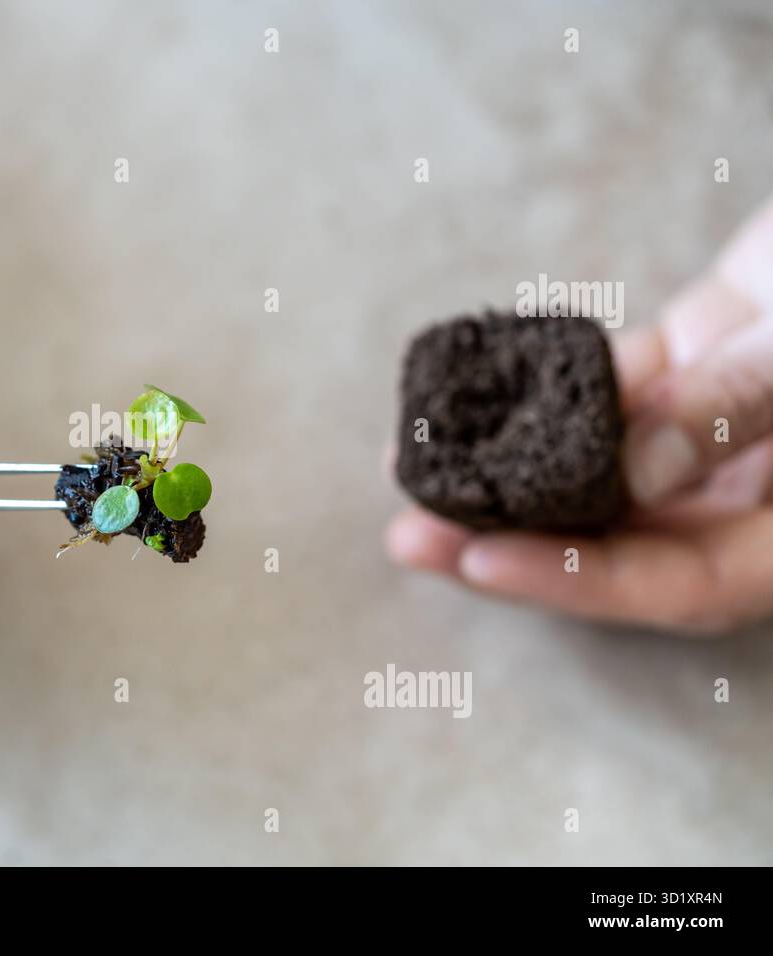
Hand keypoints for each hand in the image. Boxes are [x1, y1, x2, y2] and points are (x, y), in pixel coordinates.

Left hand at [388, 195, 772, 635]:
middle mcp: (753, 494)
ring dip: (510, 465)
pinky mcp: (693, 366)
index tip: (477, 557)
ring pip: (600, 469)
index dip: (575, 580)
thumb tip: (634, 473)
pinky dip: (549, 386)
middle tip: (410, 531)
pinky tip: (482, 384)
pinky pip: (610, 390)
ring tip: (419, 458)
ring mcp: (718, 432)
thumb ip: (742, 409)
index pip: (679, 584)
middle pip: (621, 539)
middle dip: (510, 535)